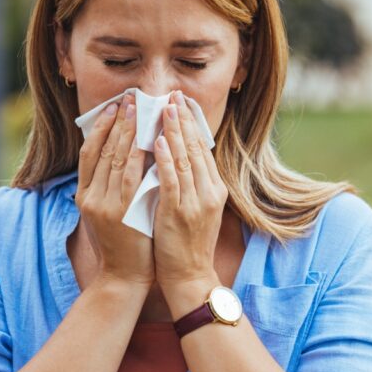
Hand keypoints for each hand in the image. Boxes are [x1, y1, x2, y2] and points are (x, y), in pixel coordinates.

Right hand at [75, 93, 153, 287]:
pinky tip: (148, 138)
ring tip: (139, 109)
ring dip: (128, 131)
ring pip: (115, 158)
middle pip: (102, 149)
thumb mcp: (107, 212)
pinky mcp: (120, 212)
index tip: (114, 107)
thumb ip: (108, 186)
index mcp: (83, 195)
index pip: (89, 152)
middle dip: (117, 121)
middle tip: (129, 98)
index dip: (101, 127)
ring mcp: (103, 204)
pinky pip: (130, 175)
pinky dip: (138, 154)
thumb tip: (120, 154)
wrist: (123, 275)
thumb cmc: (121, 243)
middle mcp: (89, 196)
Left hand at [151, 91, 227, 302]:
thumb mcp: (196, 208)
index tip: (181, 103)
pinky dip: (164, 158)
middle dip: (183, 120)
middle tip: (172, 95)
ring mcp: (195, 202)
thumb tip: (177, 155)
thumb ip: (191, 183)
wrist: (189, 276)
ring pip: (184, 158)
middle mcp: (209, 192)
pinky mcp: (179, 212)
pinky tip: (156, 140)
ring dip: (173, 131)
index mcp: (215, 189)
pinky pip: (171, 179)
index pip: (202, 149)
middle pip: (195, 148)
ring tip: (164, 109)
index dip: (191, 124)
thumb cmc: (187, 243)